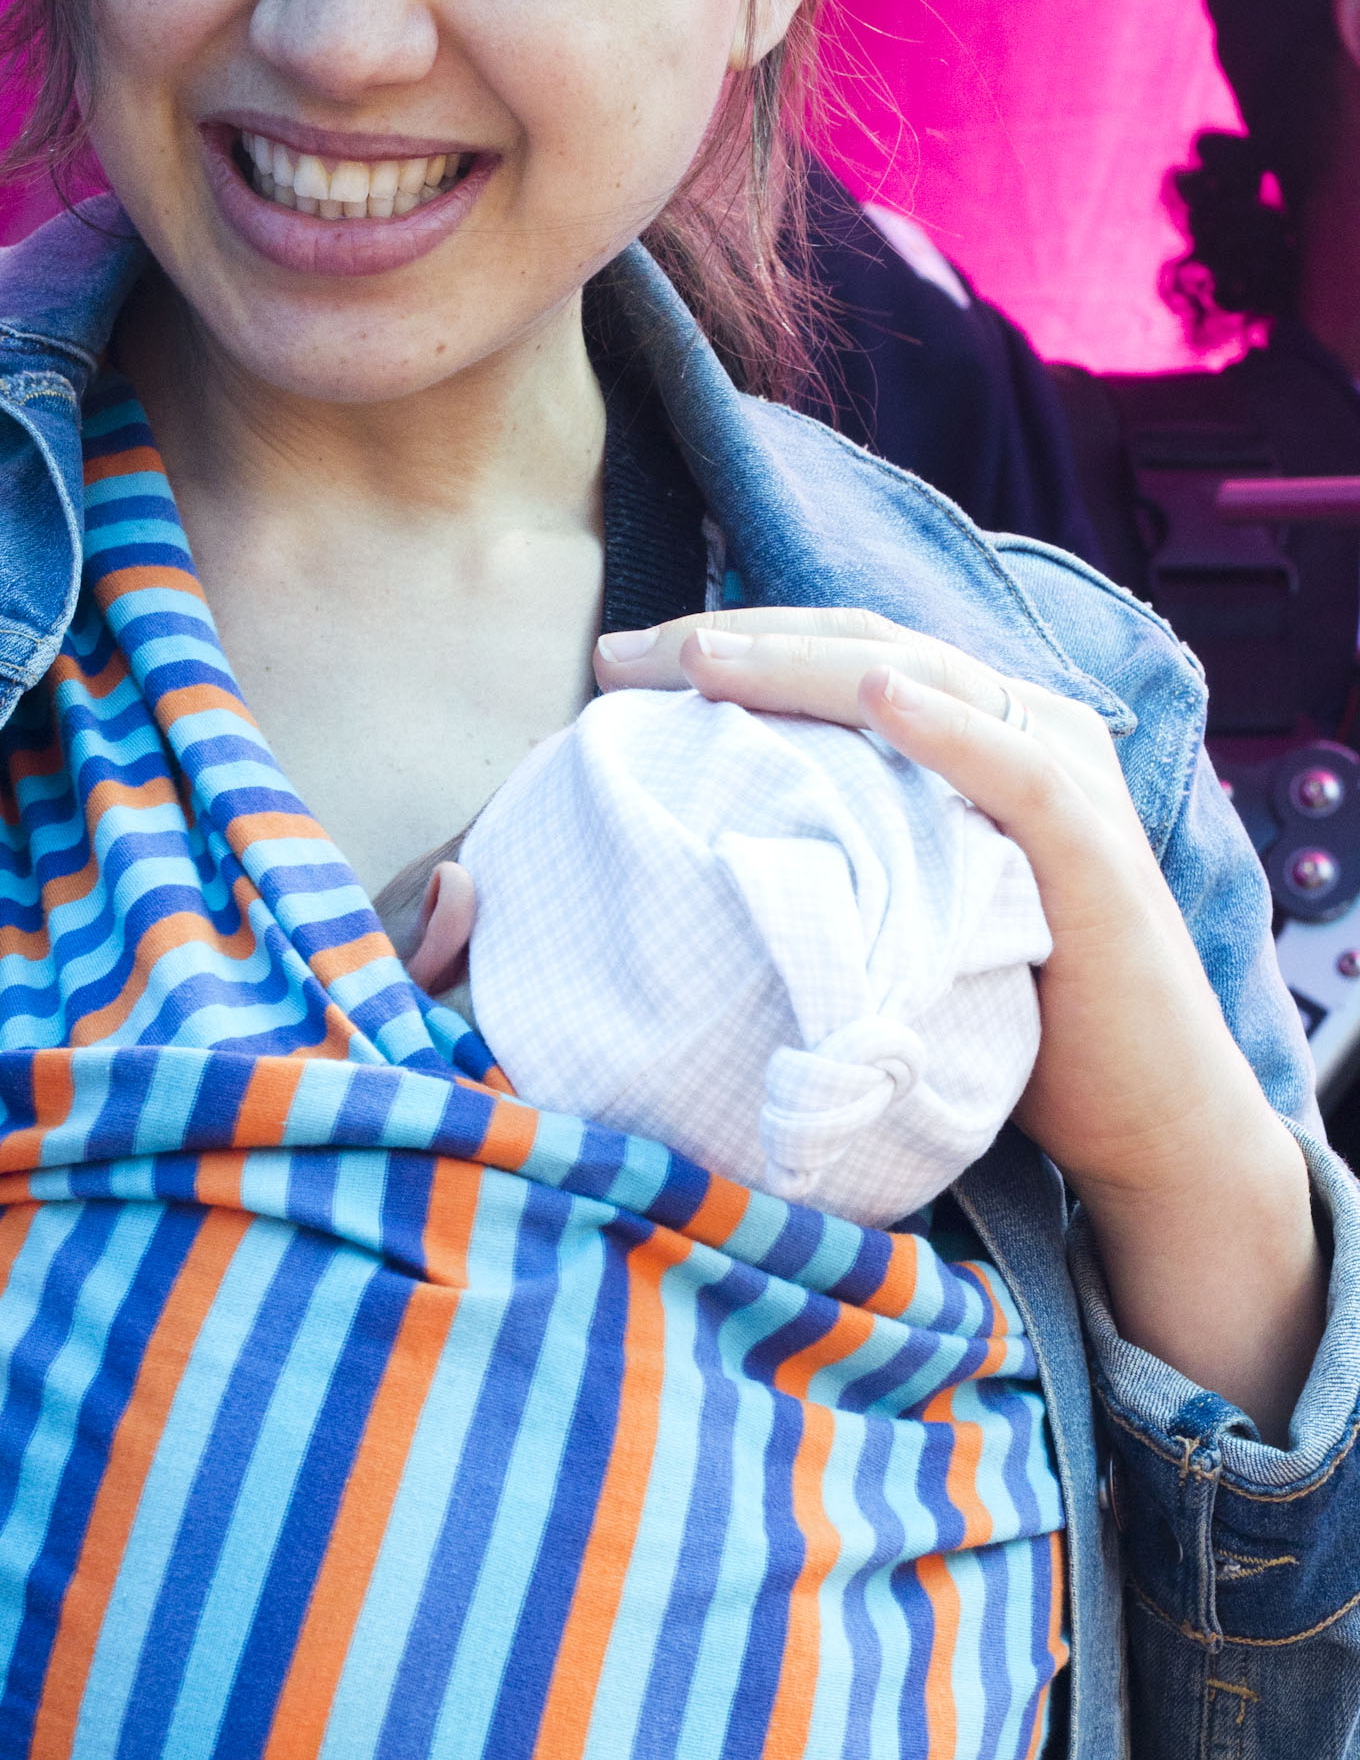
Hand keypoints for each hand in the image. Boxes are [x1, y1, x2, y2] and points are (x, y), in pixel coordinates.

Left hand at [597, 607, 1325, 1438]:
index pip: (837, 659)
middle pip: (862, 651)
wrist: (1145, 1117)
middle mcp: (1021, 732)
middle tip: (622, 654)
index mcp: (973, 737)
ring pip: (923, 682)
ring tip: (705, 655)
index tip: (615, 664)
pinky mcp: (1092, 848)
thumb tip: (700, 843)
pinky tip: (876, 697)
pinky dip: (943, 727)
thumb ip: (842, 855)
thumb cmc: (1012, 1019)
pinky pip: (1013, 770)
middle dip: (737, 642)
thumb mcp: (904, 914)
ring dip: (807, 664)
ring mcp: (1063, 780)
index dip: (730, 644)